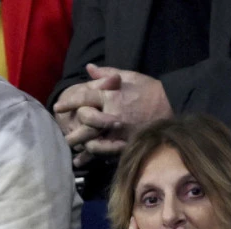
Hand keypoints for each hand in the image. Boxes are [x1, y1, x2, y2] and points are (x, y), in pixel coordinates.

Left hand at [57, 65, 172, 165]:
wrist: (172, 106)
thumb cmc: (150, 90)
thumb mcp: (130, 76)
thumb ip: (107, 73)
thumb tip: (89, 68)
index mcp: (111, 95)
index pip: (84, 97)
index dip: (69, 102)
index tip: (58, 107)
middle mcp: (112, 113)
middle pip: (85, 121)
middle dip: (72, 126)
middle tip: (62, 132)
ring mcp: (120, 130)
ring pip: (94, 139)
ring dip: (81, 144)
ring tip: (71, 150)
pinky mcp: (127, 142)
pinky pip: (107, 152)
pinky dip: (95, 156)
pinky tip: (85, 159)